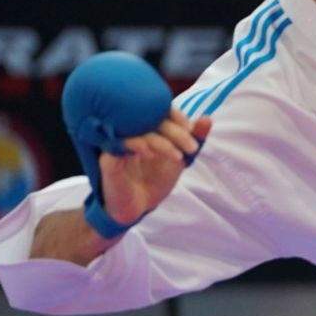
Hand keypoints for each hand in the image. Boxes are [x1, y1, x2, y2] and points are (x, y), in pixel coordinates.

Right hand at [98, 109, 210, 227]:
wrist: (139, 206)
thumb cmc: (156, 178)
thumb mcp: (181, 158)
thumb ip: (193, 139)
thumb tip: (207, 118)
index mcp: (146, 127)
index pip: (157, 108)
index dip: (176, 115)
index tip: (191, 128)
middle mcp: (130, 130)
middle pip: (149, 117)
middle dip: (176, 131)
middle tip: (191, 147)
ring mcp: (117, 142)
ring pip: (136, 129)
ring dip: (161, 140)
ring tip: (177, 157)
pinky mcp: (108, 157)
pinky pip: (119, 143)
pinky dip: (138, 145)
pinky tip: (151, 155)